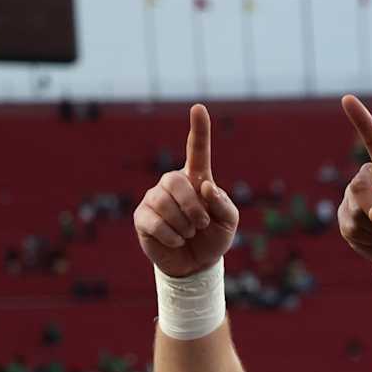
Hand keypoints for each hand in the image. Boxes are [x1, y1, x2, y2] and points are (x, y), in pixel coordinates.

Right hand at [135, 104, 238, 277]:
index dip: (199, 129)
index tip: (199, 107)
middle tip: (202, 224)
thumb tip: (205, 186)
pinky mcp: (142, 217)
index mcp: (196, 179)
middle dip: (193, 207)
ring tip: (189, 233)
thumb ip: (223, 203)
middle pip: (175, 181)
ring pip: (165, 203)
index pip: (197, 150)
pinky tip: (176, 240)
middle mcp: (172, 184)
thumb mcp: (229, 222)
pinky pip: (155, 222)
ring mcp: (154, 198)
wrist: (196, 264)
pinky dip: (172, 236)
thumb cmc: (214, 237)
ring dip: (184, 225)